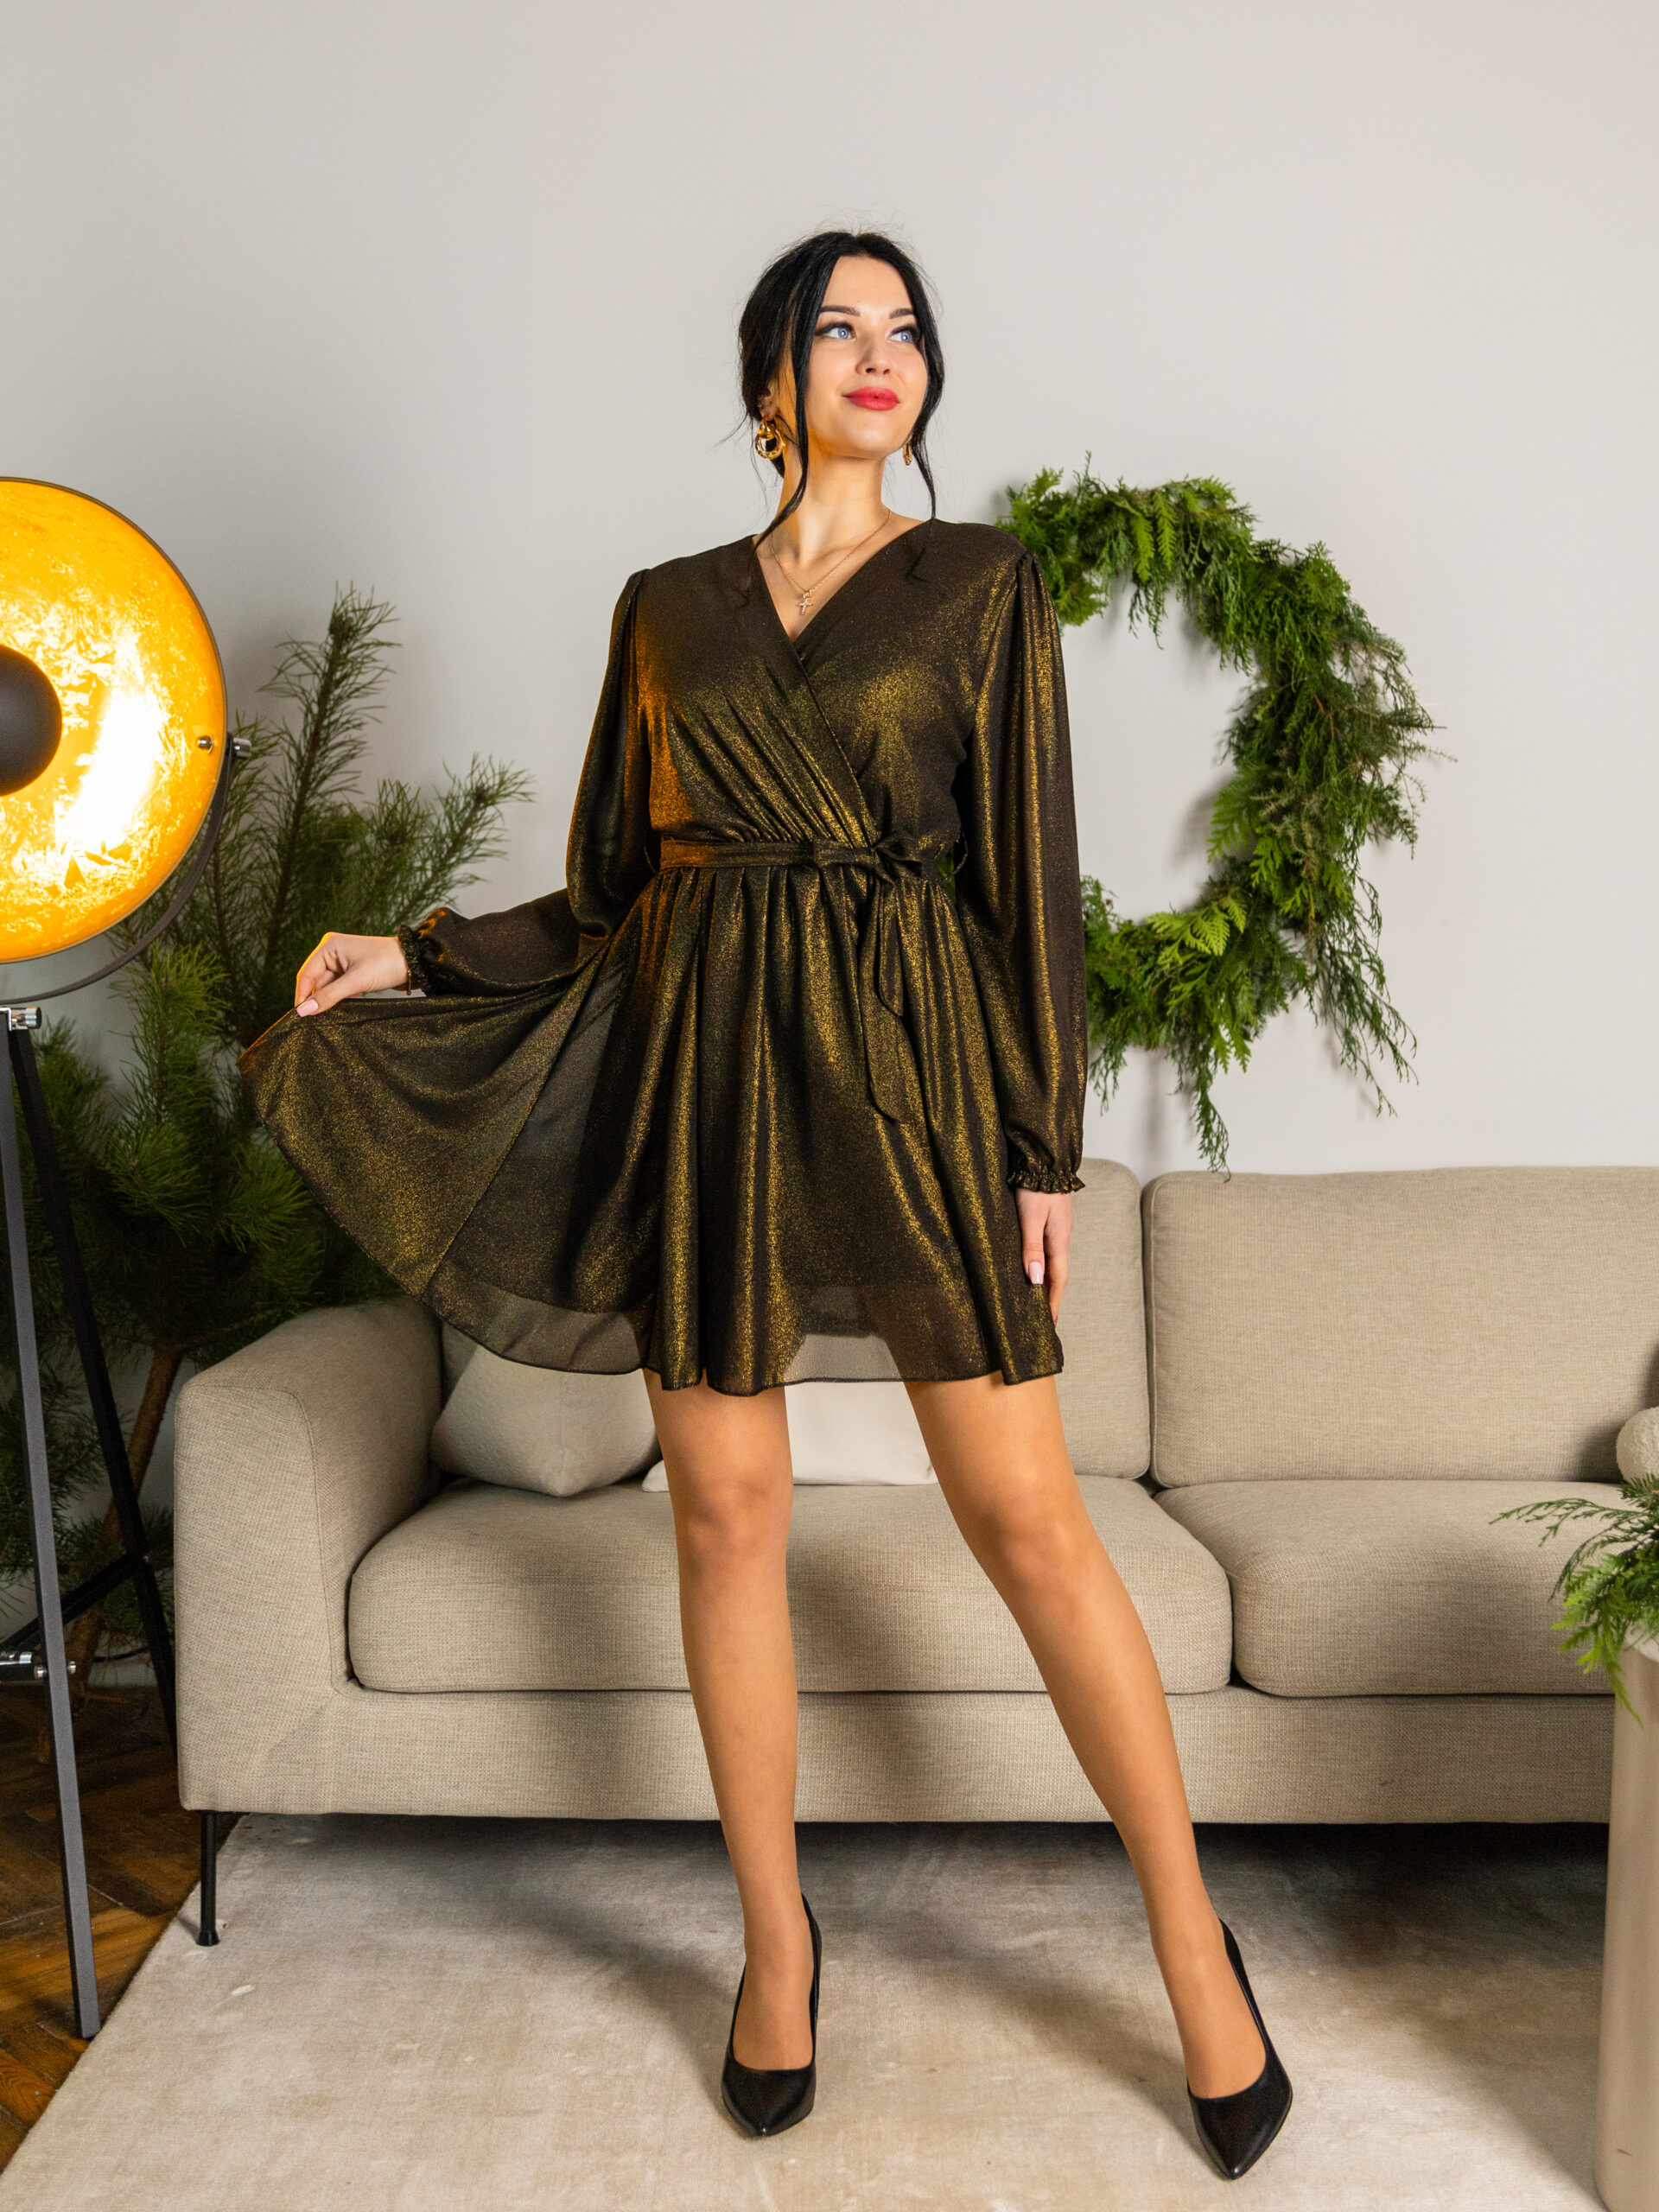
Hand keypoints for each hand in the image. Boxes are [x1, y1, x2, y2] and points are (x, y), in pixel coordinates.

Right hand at [294, 932, 408, 1014]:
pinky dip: (342, 998)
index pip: (306, 974)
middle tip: (317, 1020)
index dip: (302, 995)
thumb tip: (304, 1011)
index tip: (300, 1016)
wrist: (415, 963)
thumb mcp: (356, 982)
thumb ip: (329, 996)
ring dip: (331, 1000)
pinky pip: (339, 988)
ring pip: (328, 987)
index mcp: (329, 946)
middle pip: (316, 982)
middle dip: (319, 1000)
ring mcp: (342, 962)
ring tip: (334, 1013)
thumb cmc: (386, 964)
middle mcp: (333, 952)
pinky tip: (349, 1005)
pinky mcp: (352, 972)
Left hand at [1015, 1188, 1071, 1324]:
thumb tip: (1036, 1280)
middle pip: (1057, 1275)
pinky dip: (1041, 1265)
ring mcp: (1056, 1229)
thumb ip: (1032, 1248)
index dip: (1053, 1303)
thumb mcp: (1031, 1217)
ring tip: (1036, 1300)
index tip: (1049, 1325)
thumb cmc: (1035, 1187)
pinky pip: (1047, 1250)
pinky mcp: (1049, 1220)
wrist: (1043, 1160)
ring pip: (1052, 1262)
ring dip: (1046, 1282)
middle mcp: (1061, 1238)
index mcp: (1059, 1241)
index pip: (1058, 1280)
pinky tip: (1033, 1268)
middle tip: (1043, 1320)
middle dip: (1051, 1298)